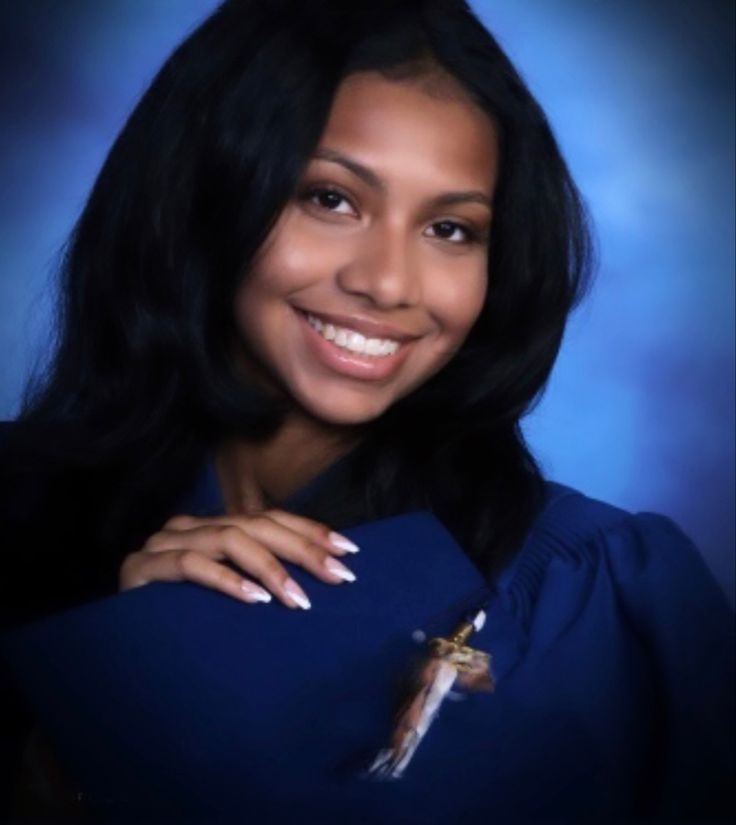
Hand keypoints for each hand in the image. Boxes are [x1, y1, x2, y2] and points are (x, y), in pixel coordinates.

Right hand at [119, 510, 358, 608]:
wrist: (122, 645)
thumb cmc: (186, 619)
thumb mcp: (232, 593)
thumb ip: (262, 575)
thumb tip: (323, 573)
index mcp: (214, 526)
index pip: (270, 518)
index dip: (310, 531)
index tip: (348, 551)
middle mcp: (191, 527)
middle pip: (256, 525)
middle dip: (302, 549)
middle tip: (338, 575)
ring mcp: (165, 544)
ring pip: (228, 540)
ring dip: (270, 569)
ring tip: (299, 599)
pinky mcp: (142, 568)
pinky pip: (191, 566)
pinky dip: (226, 581)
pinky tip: (253, 600)